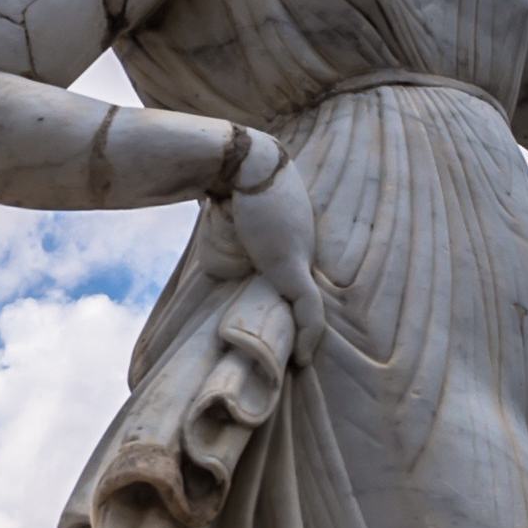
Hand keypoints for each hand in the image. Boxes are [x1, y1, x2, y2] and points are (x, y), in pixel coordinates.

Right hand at [221, 142, 320, 357]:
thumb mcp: (233, 223)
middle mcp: (304, 249)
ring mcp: (301, 257)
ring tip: (298, 364)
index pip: (298, 281)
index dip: (295, 309)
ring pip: (311, 308)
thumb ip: (233, 246)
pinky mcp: (292, 266)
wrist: (241, 163)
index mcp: (293, 241)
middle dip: (303, 330)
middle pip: (307, 296)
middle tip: (296, 359)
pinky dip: (309, 335)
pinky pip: (309, 309)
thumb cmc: (232, 186)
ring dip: (306, 339)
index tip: (288, 333)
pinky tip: (304, 360)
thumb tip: (216, 259)